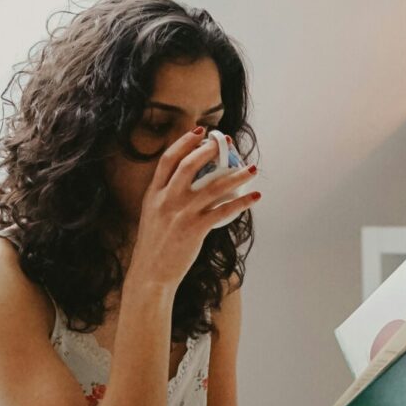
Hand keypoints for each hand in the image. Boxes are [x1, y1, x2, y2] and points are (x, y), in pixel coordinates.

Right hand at [128, 129, 259, 289]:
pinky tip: (254, 197)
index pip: (168, 160)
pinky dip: (242, 203)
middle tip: (227, 143)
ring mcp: (181, 214)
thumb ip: (166, 197)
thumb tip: (190, 185)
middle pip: (189, 166)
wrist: (151, 273)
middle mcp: (166, 200)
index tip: (200, 132)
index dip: (184, 143)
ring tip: (252, 169)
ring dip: (236, 175)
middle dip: (210, 151)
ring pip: (213, 187)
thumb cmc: (154, 246)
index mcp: (154, 194)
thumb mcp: (152, 215)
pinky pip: (223, 211)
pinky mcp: (195, 229)